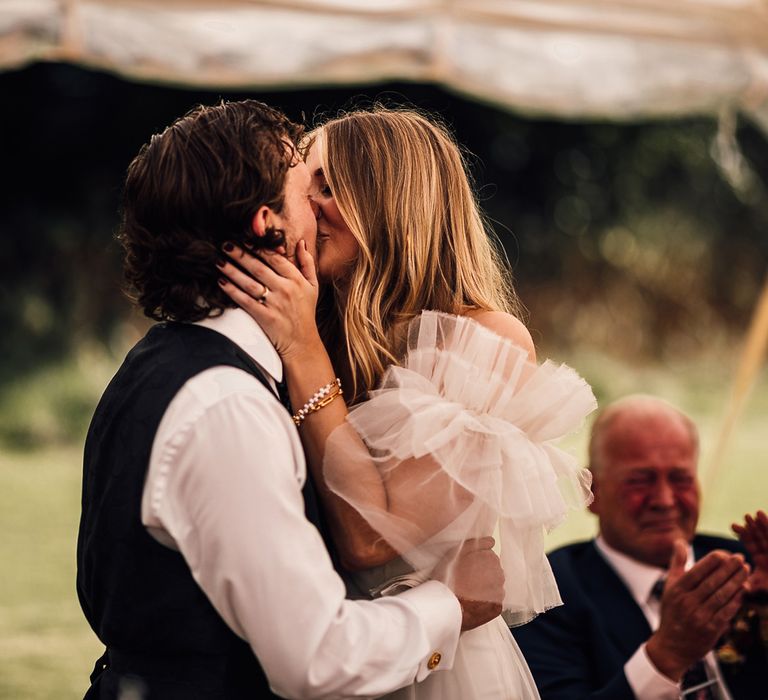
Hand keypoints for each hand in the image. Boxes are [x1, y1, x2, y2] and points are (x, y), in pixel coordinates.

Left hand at [217, 241, 323, 360]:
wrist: (303, 344)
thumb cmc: (306, 313)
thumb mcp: (313, 286)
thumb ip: (308, 263)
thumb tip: (301, 242)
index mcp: (297, 280)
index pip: (276, 258)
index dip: (259, 247)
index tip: (245, 238)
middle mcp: (286, 289)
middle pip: (259, 268)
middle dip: (240, 254)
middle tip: (225, 244)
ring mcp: (275, 304)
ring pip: (249, 283)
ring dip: (232, 271)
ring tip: (218, 261)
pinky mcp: (265, 317)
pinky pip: (245, 301)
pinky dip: (232, 291)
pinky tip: (221, 282)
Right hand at [433, 537, 504, 630]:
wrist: (446, 605)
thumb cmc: (449, 578)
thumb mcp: (457, 552)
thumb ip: (477, 543)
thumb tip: (491, 541)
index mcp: (491, 558)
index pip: (489, 556)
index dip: (477, 561)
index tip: (468, 567)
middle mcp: (499, 574)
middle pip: (493, 571)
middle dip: (482, 574)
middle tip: (466, 580)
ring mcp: (499, 592)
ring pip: (494, 586)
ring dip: (484, 588)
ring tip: (468, 592)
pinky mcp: (496, 607)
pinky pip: (493, 602)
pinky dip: (486, 602)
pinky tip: (474, 602)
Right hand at [646, 539, 748, 680]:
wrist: (672, 646)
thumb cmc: (672, 611)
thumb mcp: (670, 586)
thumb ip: (677, 563)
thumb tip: (679, 541)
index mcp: (677, 590)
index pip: (697, 571)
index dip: (712, 561)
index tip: (725, 553)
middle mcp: (687, 602)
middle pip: (712, 582)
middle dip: (728, 568)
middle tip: (741, 557)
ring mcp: (699, 616)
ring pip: (721, 595)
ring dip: (736, 581)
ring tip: (746, 570)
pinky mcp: (711, 629)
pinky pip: (727, 611)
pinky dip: (736, 599)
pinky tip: (744, 589)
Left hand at [732, 509, 767, 592]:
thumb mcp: (759, 591)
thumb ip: (746, 588)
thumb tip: (735, 585)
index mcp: (762, 561)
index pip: (751, 545)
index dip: (743, 535)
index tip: (733, 526)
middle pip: (760, 538)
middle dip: (752, 527)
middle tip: (744, 517)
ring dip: (761, 525)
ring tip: (753, 514)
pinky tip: (761, 515)